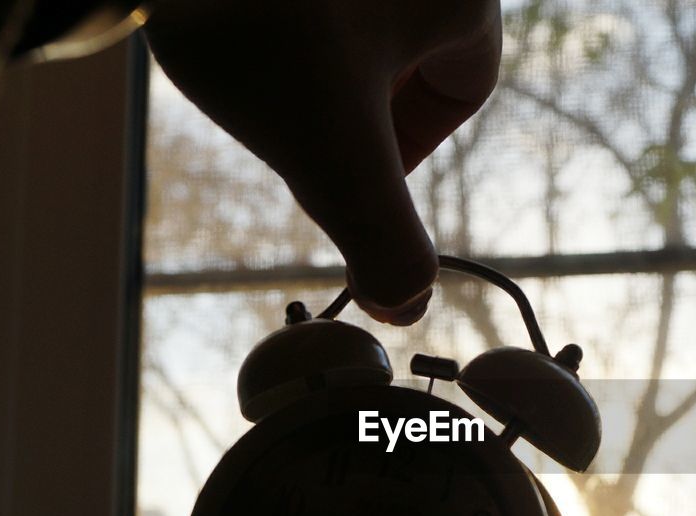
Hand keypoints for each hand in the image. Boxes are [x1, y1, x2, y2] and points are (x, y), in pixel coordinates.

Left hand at [145, 0, 501, 323]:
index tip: (355, 170)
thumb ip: (385, 244)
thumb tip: (409, 308)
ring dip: (316, 62)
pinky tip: (229, 35)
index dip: (415, 144)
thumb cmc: (260, 28)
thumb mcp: (335, 160)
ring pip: (354, 17)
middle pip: (409, 47)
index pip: (466, 83)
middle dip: (359, 102)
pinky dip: (275, 22)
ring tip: (258, 84)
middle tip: (302, 133)